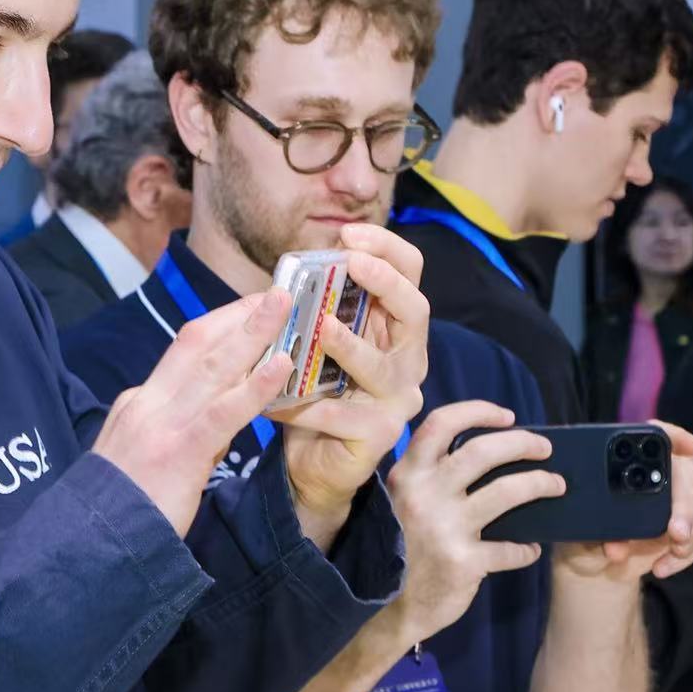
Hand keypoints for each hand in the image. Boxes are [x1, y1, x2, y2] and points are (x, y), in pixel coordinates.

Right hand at [94, 289, 291, 536]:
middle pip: (197, 344)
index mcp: (139, 404)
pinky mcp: (178, 453)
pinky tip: (282, 366)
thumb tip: (209, 418)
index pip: (184, 352)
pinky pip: (223, 412)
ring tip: (284, 305)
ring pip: (213, 366)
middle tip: (276, 291)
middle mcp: (148, 403)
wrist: (86, 545)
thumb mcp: (137, 458)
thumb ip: (170, 431)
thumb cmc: (118, 510)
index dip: (222, 326)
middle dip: (238, 314)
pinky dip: (255, 385)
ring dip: (253, 331)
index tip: (251, 309)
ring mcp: (161, 425)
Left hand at [267, 225, 428, 548]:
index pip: (410, 273)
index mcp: (394, 327)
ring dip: (349, 344)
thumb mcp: (318, 340)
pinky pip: (345, 416)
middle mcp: (407, 359)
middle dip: (385, 282)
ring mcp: (398, 399)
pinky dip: (308, 406)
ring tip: (319, 327)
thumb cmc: (316, 390)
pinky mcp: (379, 435)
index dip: (386, 246)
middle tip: (350, 263)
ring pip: (383, 366)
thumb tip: (294, 266)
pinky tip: (276, 401)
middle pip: (416, 310)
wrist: (313, 460)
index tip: (348, 231)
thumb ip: (318, 305)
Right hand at [379, 402, 561, 644]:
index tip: (507, 416)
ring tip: (556, 486)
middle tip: (544, 449)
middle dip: (522, 444)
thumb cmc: (400, 548)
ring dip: (540, 484)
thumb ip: (428, 478)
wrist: (384, 609)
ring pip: (507, 491)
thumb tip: (485, 454)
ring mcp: (444, 527)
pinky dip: (527, 548)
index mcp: (407, 474)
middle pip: (483, 451)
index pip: (442, 424)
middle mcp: (423, 494)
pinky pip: (510, 548)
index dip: (479, 411)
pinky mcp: (463, 562)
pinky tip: (531, 549)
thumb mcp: (399, 502)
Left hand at [554, 421, 692, 583]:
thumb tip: (615, 547)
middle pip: (687, 473)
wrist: (594, 561)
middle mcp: (660, 473)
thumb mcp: (584, 536)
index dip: (677, 436)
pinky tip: (663, 567)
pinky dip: (690, 552)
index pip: (657, 436)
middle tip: (676, 533)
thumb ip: (598, 537)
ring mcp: (679, 495)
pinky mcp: (690, 520)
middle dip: (686, 504)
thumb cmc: (585, 537)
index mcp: (629, 463)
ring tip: (676, 551)